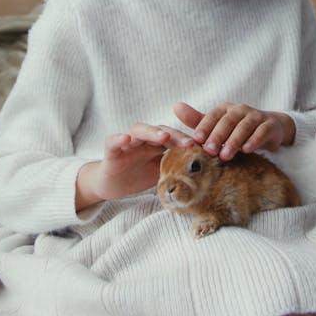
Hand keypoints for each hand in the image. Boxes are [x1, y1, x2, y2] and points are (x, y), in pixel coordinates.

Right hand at [75, 123, 192, 210]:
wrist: (112, 186)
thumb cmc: (139, 175)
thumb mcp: (161, 174)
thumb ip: (176, 169)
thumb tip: (203, 175)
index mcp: (157, 144)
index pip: (174, 137)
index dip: (187, 141)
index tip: (202, 147)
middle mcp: (144, 139)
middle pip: (160, 130)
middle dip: (175, 135)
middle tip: (188, 143)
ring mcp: (127, 143)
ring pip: (139, 130)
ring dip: (152, 132)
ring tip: (163, 136)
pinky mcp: (111, 151)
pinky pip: (113, 141)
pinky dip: (119, 138)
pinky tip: (126, 138)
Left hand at [174, 101, 294, 160]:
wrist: (269, 128)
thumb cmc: (237, 128)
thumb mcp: (218, 125)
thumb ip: (197, 120)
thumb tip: (175, 106)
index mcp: (225, 109)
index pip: (213, 116)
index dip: (204, 127)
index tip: (195, 140)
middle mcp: (240, 109)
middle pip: (227, 121)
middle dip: (217, 136)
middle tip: (209, 151)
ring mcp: (256, 116)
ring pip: (244, 127)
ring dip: (234, 141)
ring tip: (225, 156)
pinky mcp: (269, 125)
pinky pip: (261, 131)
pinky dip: (254, 140)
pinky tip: (247, 150)